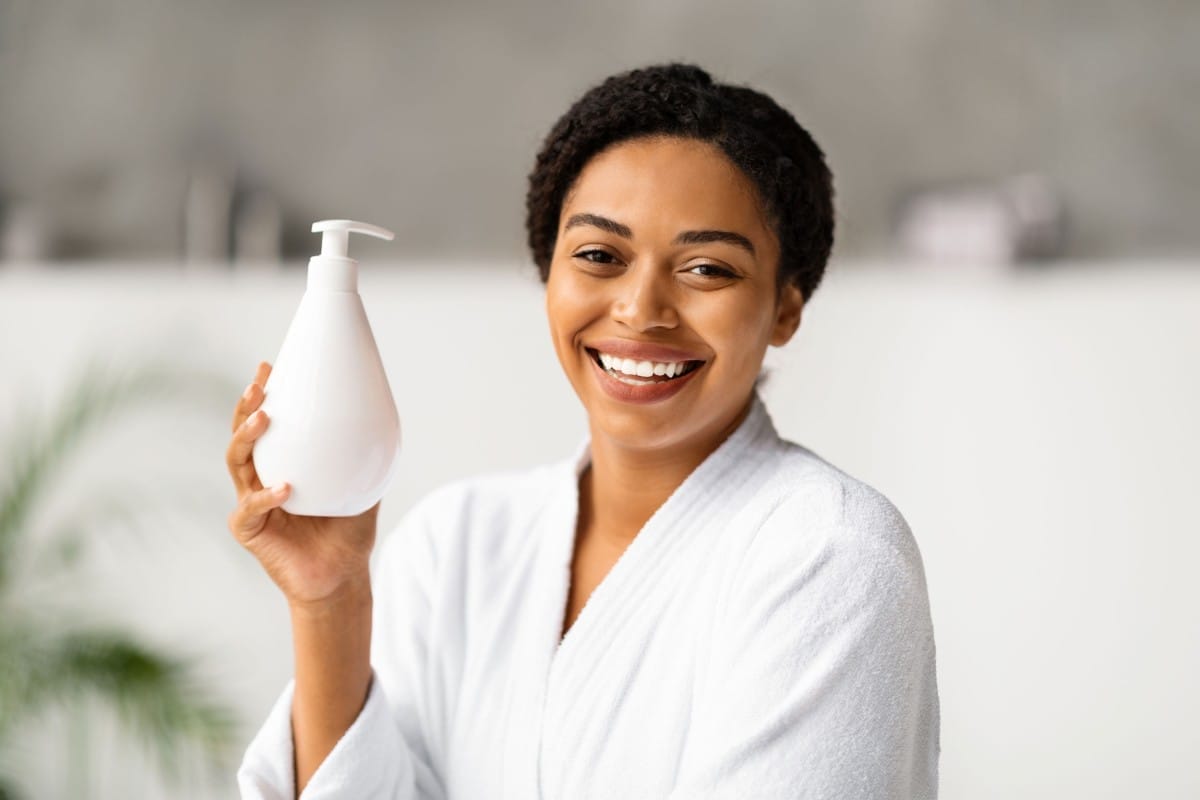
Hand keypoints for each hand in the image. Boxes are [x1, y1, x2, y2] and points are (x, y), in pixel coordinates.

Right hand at [226, 361, 379, 607]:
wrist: (342, 576)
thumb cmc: (349, 531)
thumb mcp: (361, 486)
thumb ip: (362, 457)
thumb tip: (382, 416)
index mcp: (282, 463)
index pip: (267, 423)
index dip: (263, 394)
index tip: (269, 366)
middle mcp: (260, 478)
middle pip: (243, 435)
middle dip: (246, 406)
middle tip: (260, 385)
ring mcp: (251, 503)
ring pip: (237, 462)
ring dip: (247, 438)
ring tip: (263, 419)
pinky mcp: (249, 530)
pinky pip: (250, 508)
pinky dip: (265, 496)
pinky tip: (284, 487)